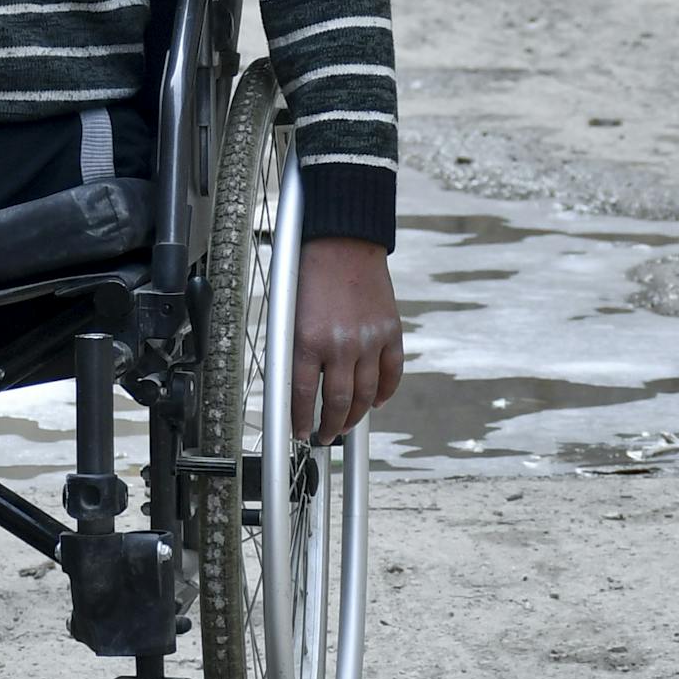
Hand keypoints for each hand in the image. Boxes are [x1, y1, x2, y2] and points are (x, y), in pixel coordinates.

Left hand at [293, 235, 405, 442]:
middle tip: (323, 436)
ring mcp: (370, 340)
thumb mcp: (287, 312)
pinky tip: (377, 403)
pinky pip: (392, 373)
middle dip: (328, 427)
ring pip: (366, 396)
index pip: (302, 396)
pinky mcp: (391, 332)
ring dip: (355, 417)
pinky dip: (385, 392)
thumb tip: (293, 388)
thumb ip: (292, 349)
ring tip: (345, 426)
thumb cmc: (309, 272)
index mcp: (307, 340)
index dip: (299, 421)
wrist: (343, 241)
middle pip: (336, 403)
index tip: (298, 432)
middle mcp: (340, 345)